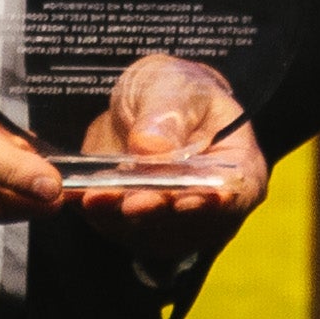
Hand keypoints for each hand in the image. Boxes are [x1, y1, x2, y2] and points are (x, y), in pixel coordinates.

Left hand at [59, 51, 267, 230]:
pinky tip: (80, 195)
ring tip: (95, 197)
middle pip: (188, 222)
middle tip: (131, 203)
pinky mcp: (138, 229)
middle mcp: (212, 208)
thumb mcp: (173, 86)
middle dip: (156, 212)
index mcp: (239, 168)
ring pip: (149, 232)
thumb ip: (168, 113)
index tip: (183, 200)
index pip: (235, 194)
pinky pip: (116, 229)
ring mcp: (175, 225)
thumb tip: (151, 146)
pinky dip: (98, 214)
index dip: (210, 202)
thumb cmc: (176, 92)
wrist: (146, 105)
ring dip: (121, 218)